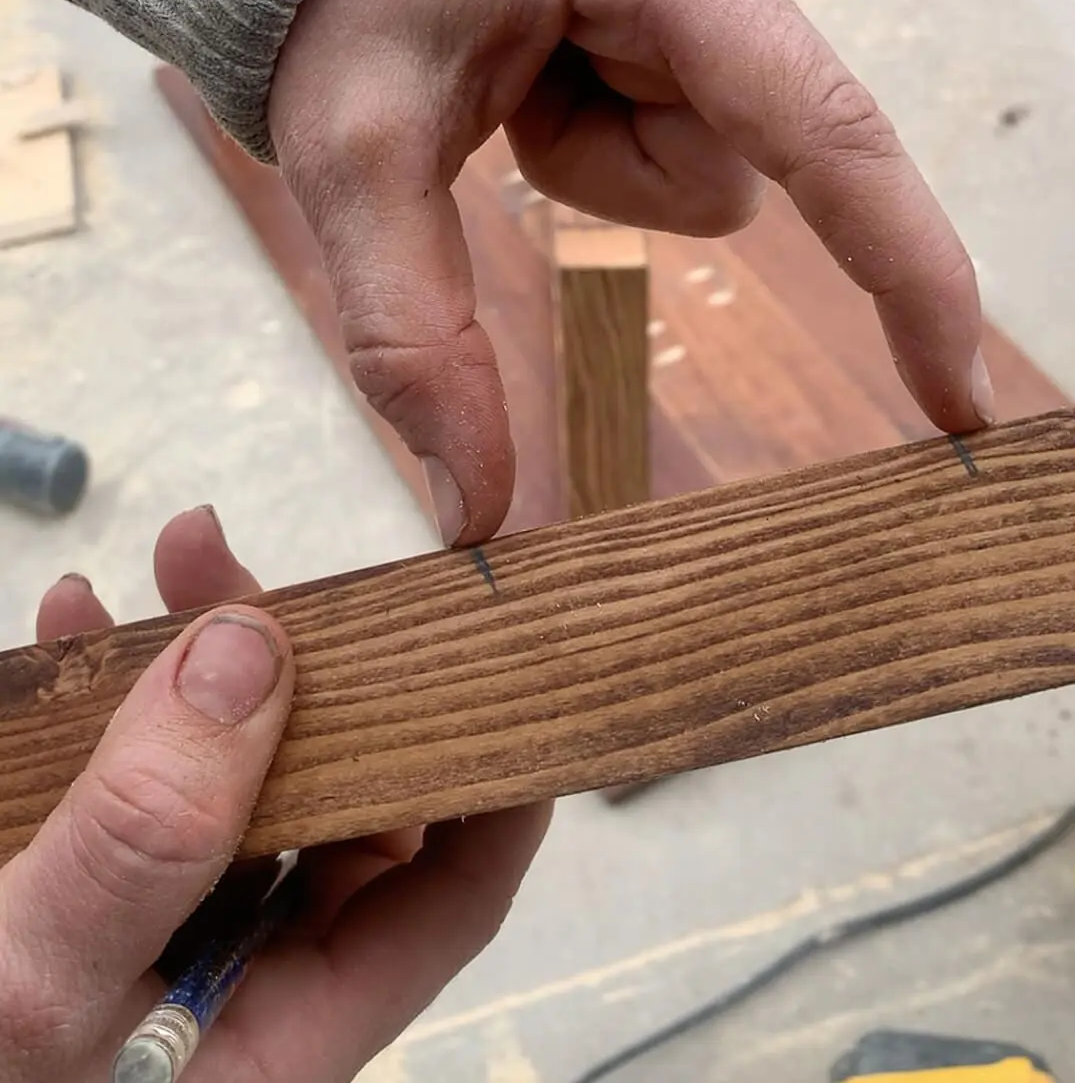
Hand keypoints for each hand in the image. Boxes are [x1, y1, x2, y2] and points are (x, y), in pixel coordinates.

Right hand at [0, 507, 549, 1082]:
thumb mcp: (36, 982)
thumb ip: (147, 831)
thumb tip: (251, 658)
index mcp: (280, 1034)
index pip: (441, 900)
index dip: (490, 782)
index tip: (496, 657)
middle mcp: (240, 983)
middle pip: (329, 806)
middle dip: (301, 674)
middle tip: (239, 574)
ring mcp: (162, 941)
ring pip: (229, 783)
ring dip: (199, 670)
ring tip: (158, 572)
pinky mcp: (89, 904)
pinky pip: (130, 790)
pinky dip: (106, 704)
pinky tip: (64, 633)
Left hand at [270, 0, 992, 544]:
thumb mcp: (352, 154)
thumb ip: (413, 334)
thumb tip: (476, 520)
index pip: (825, 132)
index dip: (906, 276)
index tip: (960, 402)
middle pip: (722, 170)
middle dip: (600, 172)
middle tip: (498, 91)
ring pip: (706, 144)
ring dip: (600, 139)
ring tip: (516, 53)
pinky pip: (694, 94)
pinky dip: (611, 101)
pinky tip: (546, 34)